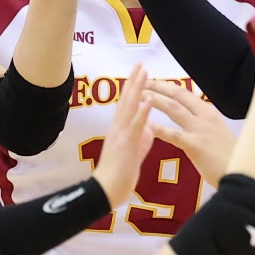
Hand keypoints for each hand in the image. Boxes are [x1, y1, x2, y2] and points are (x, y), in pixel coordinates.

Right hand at [86, 65, 153, 202]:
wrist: (105, 192)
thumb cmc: (118, 175)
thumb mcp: (134, 152)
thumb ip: (141, 138)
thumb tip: (149, 128)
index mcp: (120, 130)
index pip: (127, 104)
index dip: (133, 87)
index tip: (140, 71)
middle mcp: (118, 128)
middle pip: (126, 100)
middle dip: (134, 81)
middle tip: (140, 63)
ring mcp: (121, 135)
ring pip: (129, 108)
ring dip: (137, 89)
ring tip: (144, 72)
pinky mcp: (125, 145)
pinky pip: (135, 126)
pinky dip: (142, 111)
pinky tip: (148, 99)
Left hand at [145, 77, 233, 183]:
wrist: (243, 175)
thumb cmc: (230, 159)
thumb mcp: (219, 135)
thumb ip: (206, 126)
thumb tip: (196, 120)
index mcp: (210, 114)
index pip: (186, 94)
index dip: (168, 86)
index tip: (154, 82)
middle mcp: (205, 117)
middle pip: (178, 94)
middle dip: (158, 86)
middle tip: (141, 82)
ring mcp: (201, 130)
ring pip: (174, 108)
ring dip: (155, 100)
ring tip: (139, 95)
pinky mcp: (196, 146)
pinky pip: (173, 135)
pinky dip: (158, 128)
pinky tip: (146, 125)